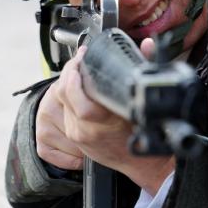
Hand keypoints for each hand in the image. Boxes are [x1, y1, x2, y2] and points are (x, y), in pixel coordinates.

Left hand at [39, 45, 174, 193]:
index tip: (82, 57)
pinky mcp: (75, 136)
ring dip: (66, 81)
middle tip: (79, 58)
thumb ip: (146, 68)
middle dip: (69, 71)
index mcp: (105, 120)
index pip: (77, 95)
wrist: (141, 162)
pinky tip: (76, 86)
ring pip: (60, 101)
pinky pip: (63, 110)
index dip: (74, 74)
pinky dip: (68, 95)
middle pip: (64, 94)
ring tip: (77, 68)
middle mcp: (88, 128)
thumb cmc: (145, 132)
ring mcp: (78, 134)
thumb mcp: (145, 100)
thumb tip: (147, 45)